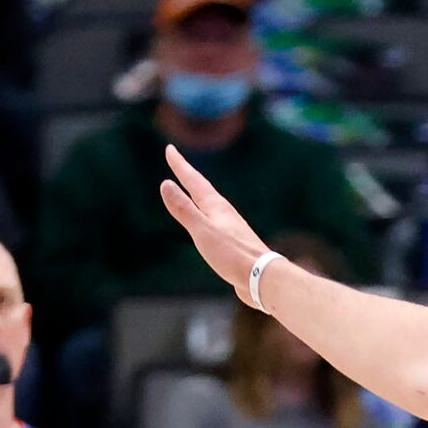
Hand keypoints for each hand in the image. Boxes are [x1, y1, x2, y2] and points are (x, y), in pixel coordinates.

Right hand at [159, 145, 271, 303]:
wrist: (262, 278)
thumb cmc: (232, 255)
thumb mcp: (202, 231)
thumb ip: (184, 209)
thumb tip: (166, 183)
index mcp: (216, 207)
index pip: (193, 181)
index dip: (180, 165)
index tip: (170, 149)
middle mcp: (225, 213)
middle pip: (203, 190)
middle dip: (188, 176)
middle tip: (177, 163)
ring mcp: (231, 228)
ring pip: (211, 206)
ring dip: (199, 196)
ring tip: (193, 191)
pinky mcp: (235, 244)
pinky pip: (216, 223)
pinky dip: (206, 216)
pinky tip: (211, 224)